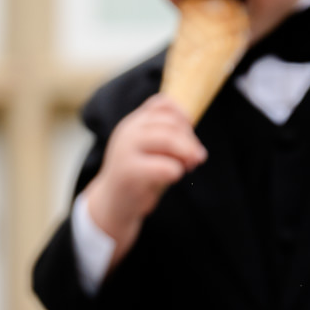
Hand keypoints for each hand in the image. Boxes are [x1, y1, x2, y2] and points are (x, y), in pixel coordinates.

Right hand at [82, 94, 206, 263]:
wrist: (113, 205)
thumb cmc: (140, 177)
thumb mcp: (152, 150)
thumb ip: (168, 138)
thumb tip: (196, 147)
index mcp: (133, 123)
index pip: (162, 104)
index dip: (183, 116)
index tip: (189, 136)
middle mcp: (127, 132)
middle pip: (170, 123)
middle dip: (190, 140)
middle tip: (197, 158)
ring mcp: (125, 150)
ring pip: (168, 138)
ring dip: (186, 152)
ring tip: (190, 166)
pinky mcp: (128, 173)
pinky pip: (165, 166)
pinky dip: (176, 170)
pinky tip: (175, 176)